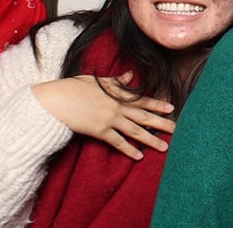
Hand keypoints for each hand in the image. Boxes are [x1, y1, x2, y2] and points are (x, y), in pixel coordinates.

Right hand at [32, 71, 175, 159]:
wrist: (55, 100)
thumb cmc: (73, 87)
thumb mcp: (97, 80)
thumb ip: (116, 81)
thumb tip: (130, 75)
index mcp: (117, 93)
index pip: (143, 100)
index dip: (158, 105)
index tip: (172, 108)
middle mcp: (117, 107)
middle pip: (144, 117)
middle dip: (162, 123)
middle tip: (177, 129)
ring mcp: (109, 119)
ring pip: (135, 131)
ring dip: (151, 139)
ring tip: (164, 147)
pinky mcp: (99, 131)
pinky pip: (117, 142)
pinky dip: (129, 150)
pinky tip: (139, 157)